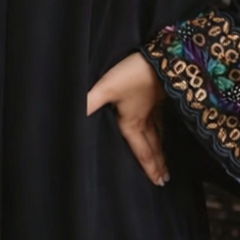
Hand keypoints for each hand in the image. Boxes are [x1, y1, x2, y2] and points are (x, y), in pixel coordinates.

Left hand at [87, 51, 169, 185]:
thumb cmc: (133, 74)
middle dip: (159, 163)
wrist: (163, 58)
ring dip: (163, 150)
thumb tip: (72, 115)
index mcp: (133, 122)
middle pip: (154, 146)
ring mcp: (157, 108)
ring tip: (167, 163)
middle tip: (165, 180)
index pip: (142, 150)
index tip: (158, 182)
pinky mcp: (162, 97)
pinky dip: (166, 131)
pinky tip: (167, 130)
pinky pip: (164, 120)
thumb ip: (89, 103)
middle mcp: (146, 119)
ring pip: (161, 134)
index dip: (149, 167)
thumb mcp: (107, 88)